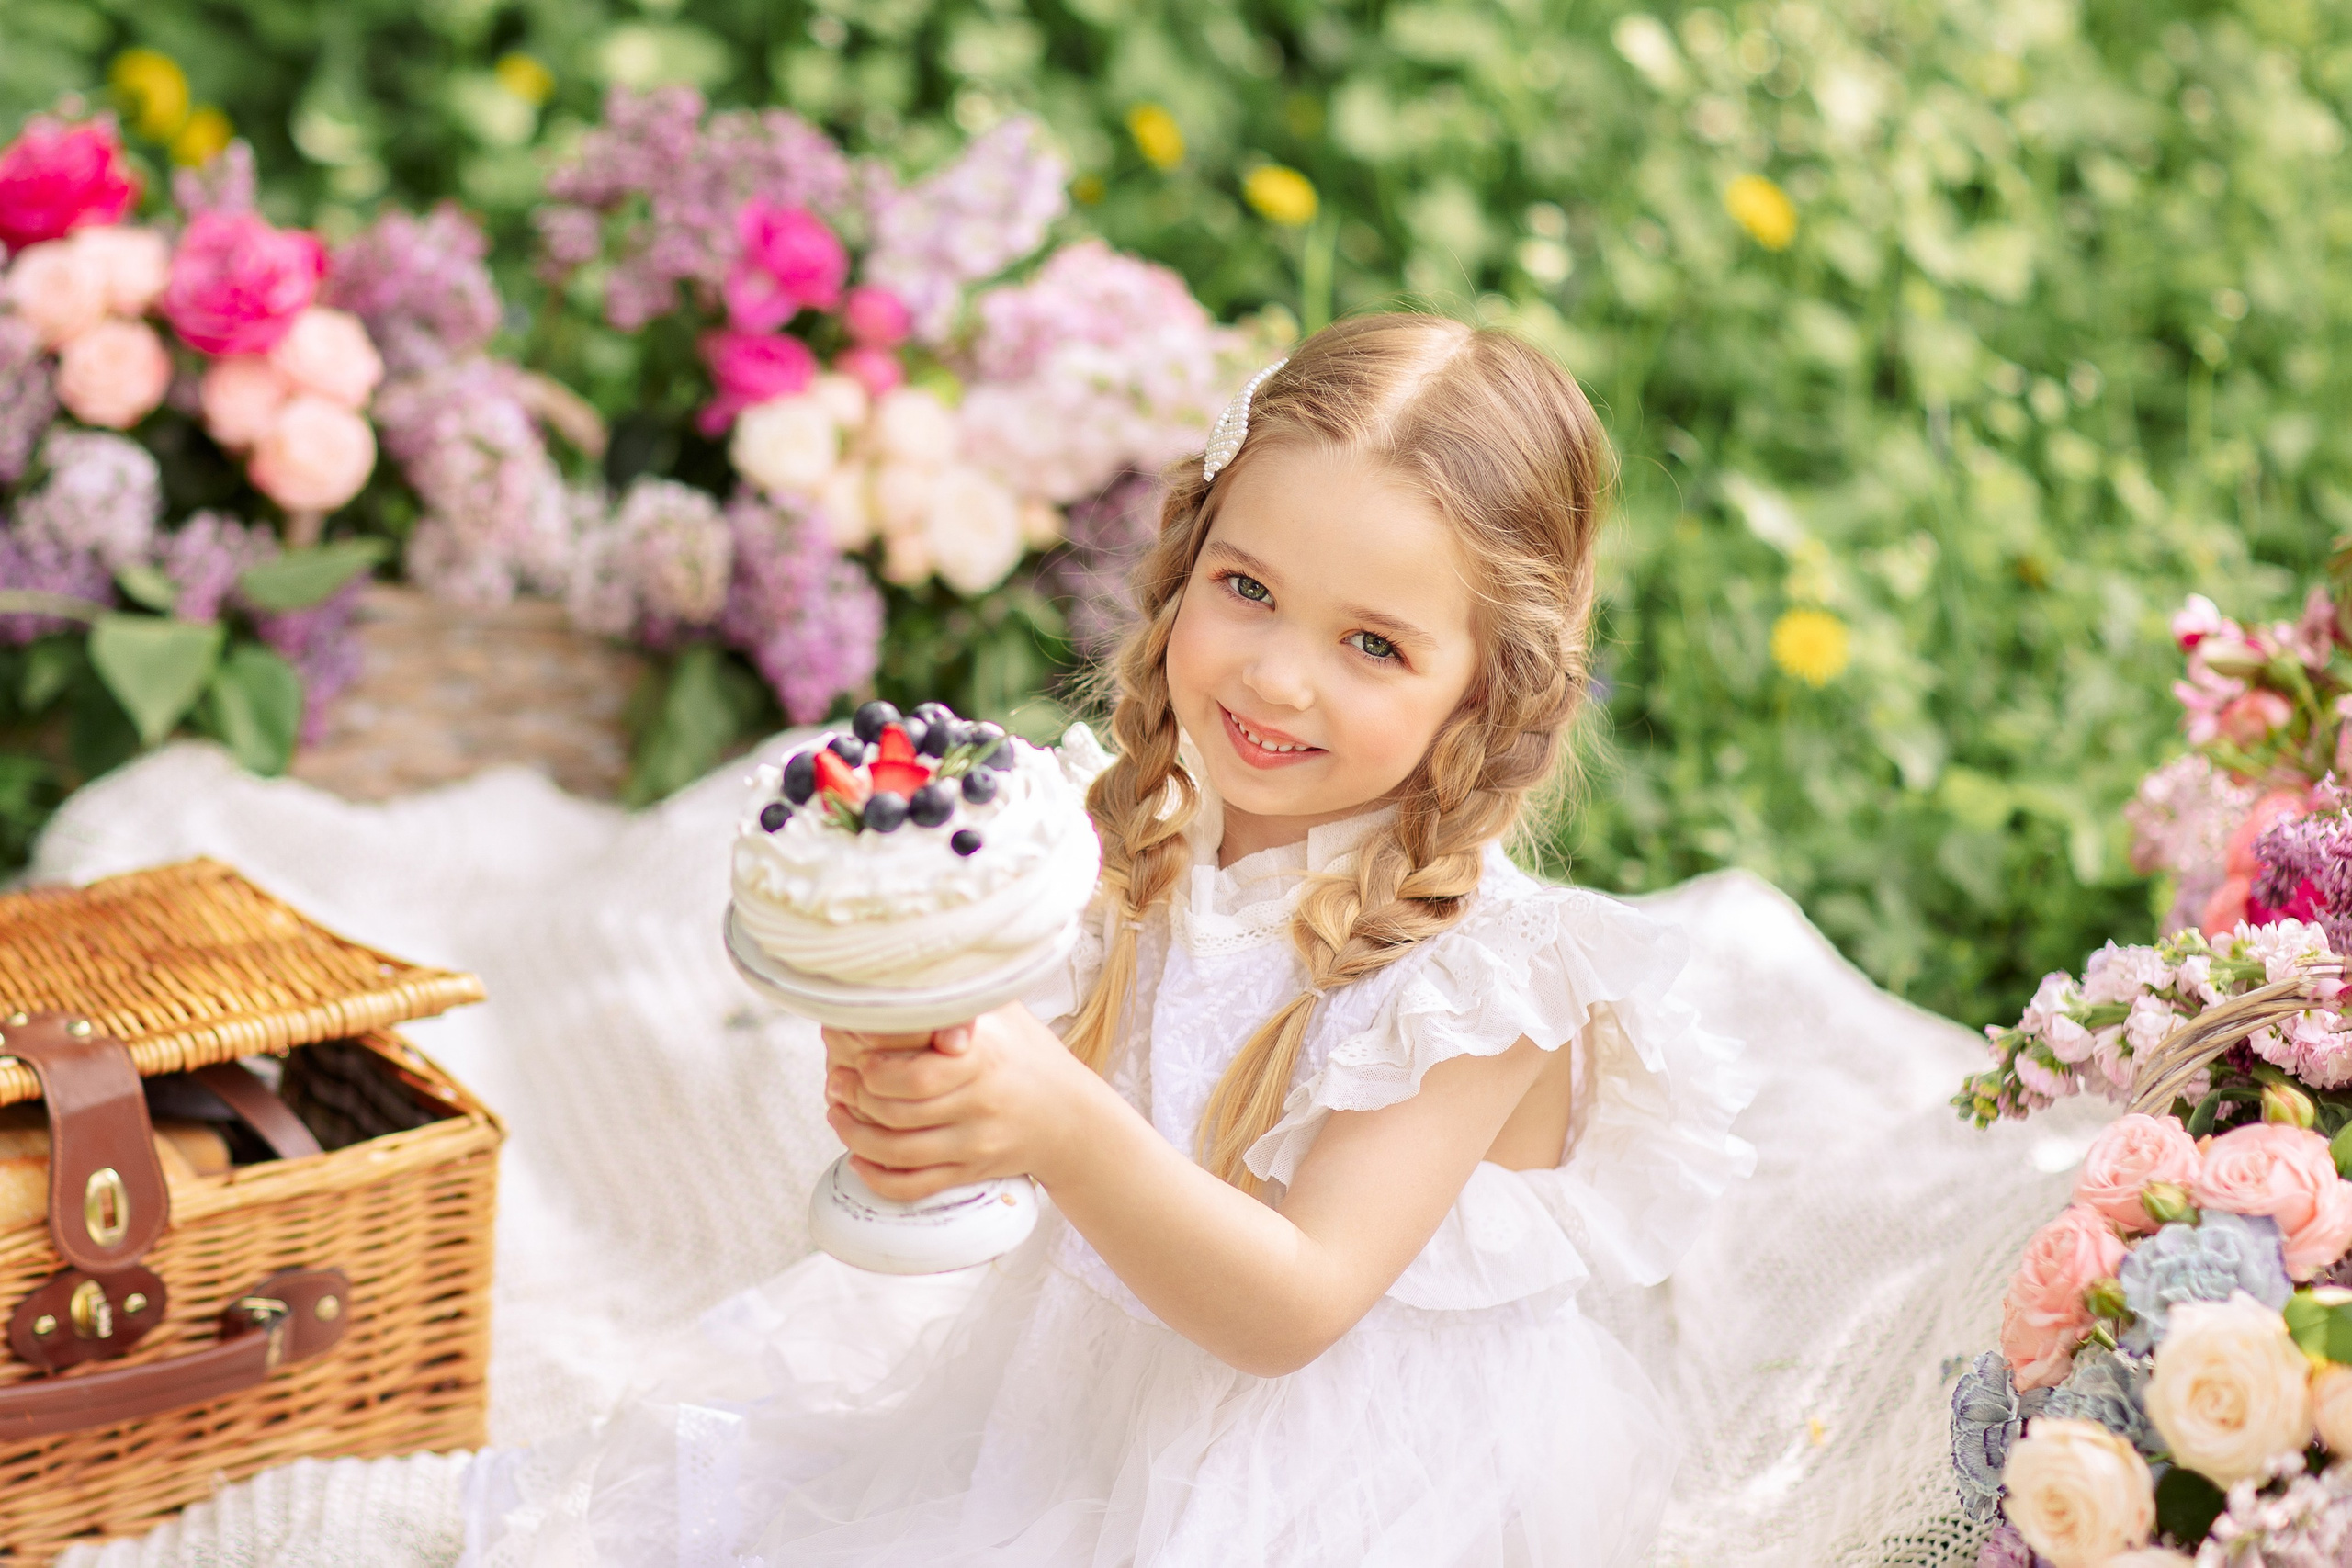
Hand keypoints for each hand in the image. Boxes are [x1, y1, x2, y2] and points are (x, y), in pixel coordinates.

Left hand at [821, 1002, 1103, 1200]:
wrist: (1071, 1118)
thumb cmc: (1029, 1056)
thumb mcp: (1005, 1013)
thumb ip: (962, 995)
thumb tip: (909, 966)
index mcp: (984, 1059)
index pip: (914, 1075)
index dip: (873, 1068)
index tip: (855, 1054)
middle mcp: (979, 1104)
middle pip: (897, 1112)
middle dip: (854, 1098)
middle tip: (837, 1082)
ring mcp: (974, 1144)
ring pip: (898, 1152)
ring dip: (854, 1135)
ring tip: (838, 1113)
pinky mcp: (970, 1173)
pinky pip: (914, 1186)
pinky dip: (877, 1177)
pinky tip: (859, 1158)